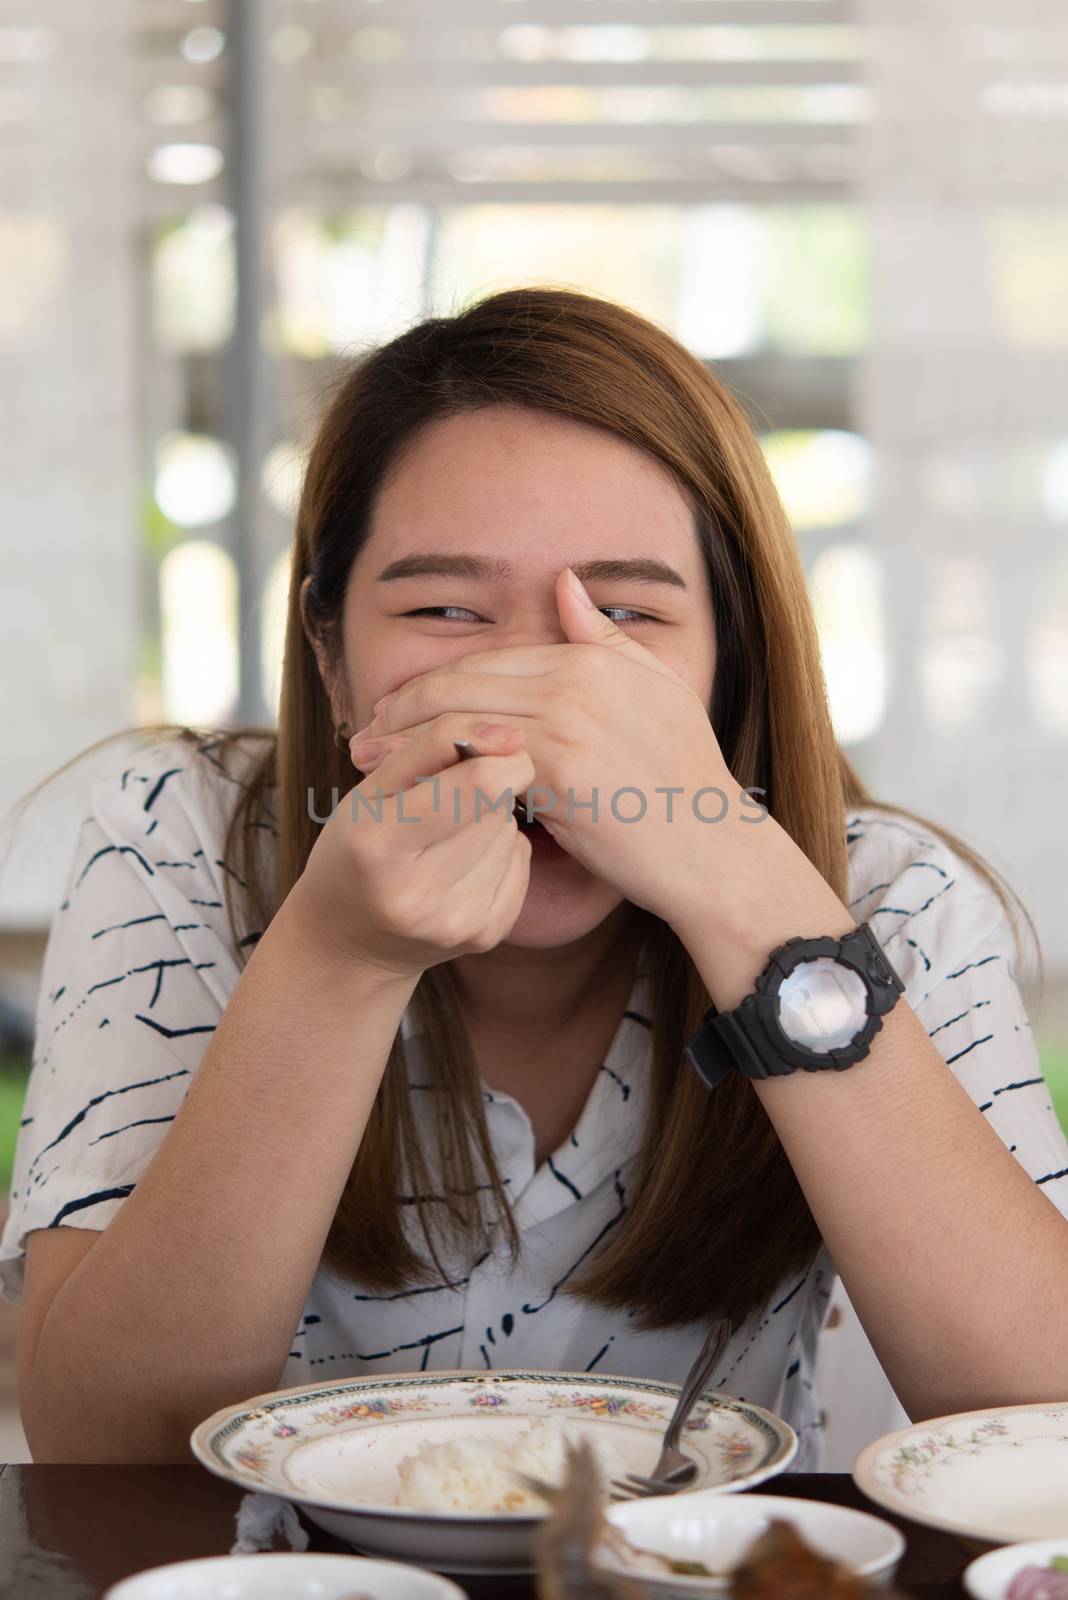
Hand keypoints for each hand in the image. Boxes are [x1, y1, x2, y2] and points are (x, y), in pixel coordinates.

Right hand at [289, 726, 534, 981]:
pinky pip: (520, 862)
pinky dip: (500, 852)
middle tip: (446, 800)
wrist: (349, 940)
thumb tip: (511, 735)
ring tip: (445, 838)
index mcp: (377, 844)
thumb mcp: (370, 789)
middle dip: (483, 788)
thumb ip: (431, 746)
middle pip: (496, 806)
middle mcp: (417, 894)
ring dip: (489, 821)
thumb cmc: (358, 848)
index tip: (497, 743)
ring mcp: (455, 922)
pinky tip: (463, 865)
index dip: (498, 754)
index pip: (477, 784)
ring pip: (509, 832)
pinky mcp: (486, 935)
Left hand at [351, 567, 748, 925]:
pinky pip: (480, 762)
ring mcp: (567, 723)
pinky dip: (439, 772)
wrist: (712, 846)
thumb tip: (564, 581)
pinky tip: (411, 790)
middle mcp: (575, 680)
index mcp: (590, 659)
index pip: (486, 659)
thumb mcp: (656, 689)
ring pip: (460, 720)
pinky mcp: (561, 771)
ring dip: (405, 742)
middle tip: (365, 734)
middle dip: (402, 710)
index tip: (394, 707)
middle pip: (461, 684)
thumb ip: (604, 637)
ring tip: (370, 763)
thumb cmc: (684, 777)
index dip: (431, 683)